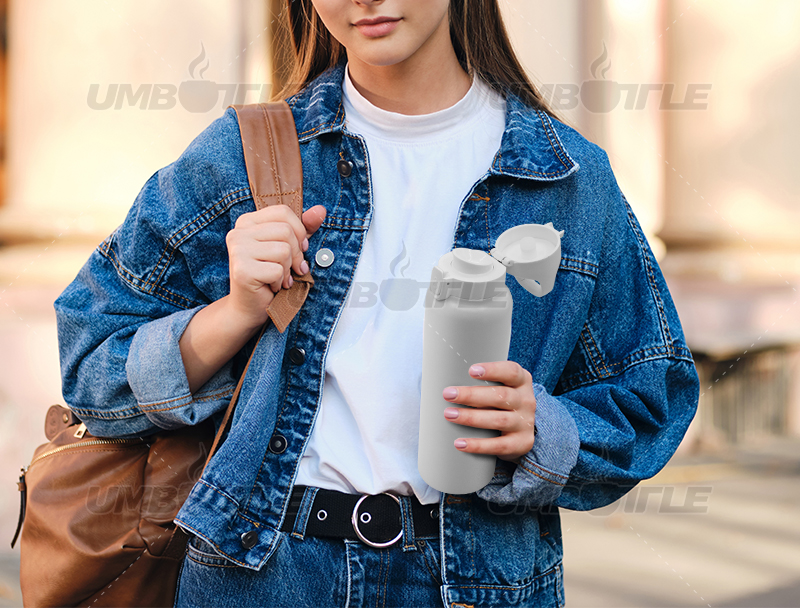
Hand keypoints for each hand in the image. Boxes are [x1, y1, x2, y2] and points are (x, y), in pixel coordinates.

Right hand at [225, 204, 326, 329]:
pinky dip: (280, 281)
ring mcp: (238, 250)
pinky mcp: (242, 269)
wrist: (248, 306)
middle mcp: (238, 232)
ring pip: (284, 250)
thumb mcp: (288, 247)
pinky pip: (278, 270)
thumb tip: (320, 210)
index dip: (299, 231)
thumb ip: (303, 228)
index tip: (299, 248)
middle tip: (289, 268)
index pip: (283, 211)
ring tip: (278, 277)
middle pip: (286, 231)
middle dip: (295, 254)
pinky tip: (271, 286)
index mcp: (247, 221)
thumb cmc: (268, 276)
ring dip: (287, 269)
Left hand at [442, 361, 536, 464]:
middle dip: (472, 395)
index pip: (511, 372)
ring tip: (449, 415)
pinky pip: (499, 446)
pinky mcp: (521, 443)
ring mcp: (525, 423)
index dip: (492, 370)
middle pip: (501, 396)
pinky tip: (460, 443)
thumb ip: (481, 382)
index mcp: (521, 381)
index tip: (471, 370)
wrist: (521, 432)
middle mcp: (526, 401)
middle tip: (448, 394)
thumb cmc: (500, 403)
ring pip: (499, 420)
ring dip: (471, 417)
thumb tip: (446, 381)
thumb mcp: (499, 388)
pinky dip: (478, 445)